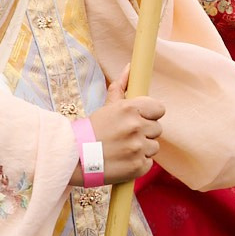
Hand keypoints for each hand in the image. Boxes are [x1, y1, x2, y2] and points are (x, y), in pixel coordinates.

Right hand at [85, 71, 162, 185]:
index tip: (141, 118)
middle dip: (145, 132)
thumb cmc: (92, 131)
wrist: (75, 158)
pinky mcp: (138, 167)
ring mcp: (138, 148)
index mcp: (129, 109)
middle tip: (126, 136)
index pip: (159, 108)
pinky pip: (149, 163)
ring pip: (154, 147)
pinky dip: (138, 163)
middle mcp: (136, 127)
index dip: (151, 114)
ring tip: (123, 149)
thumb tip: (131, 68)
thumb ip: (121, 87)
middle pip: (157, 129)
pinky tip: (123, 160)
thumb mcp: (107, 107)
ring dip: (142, 149)